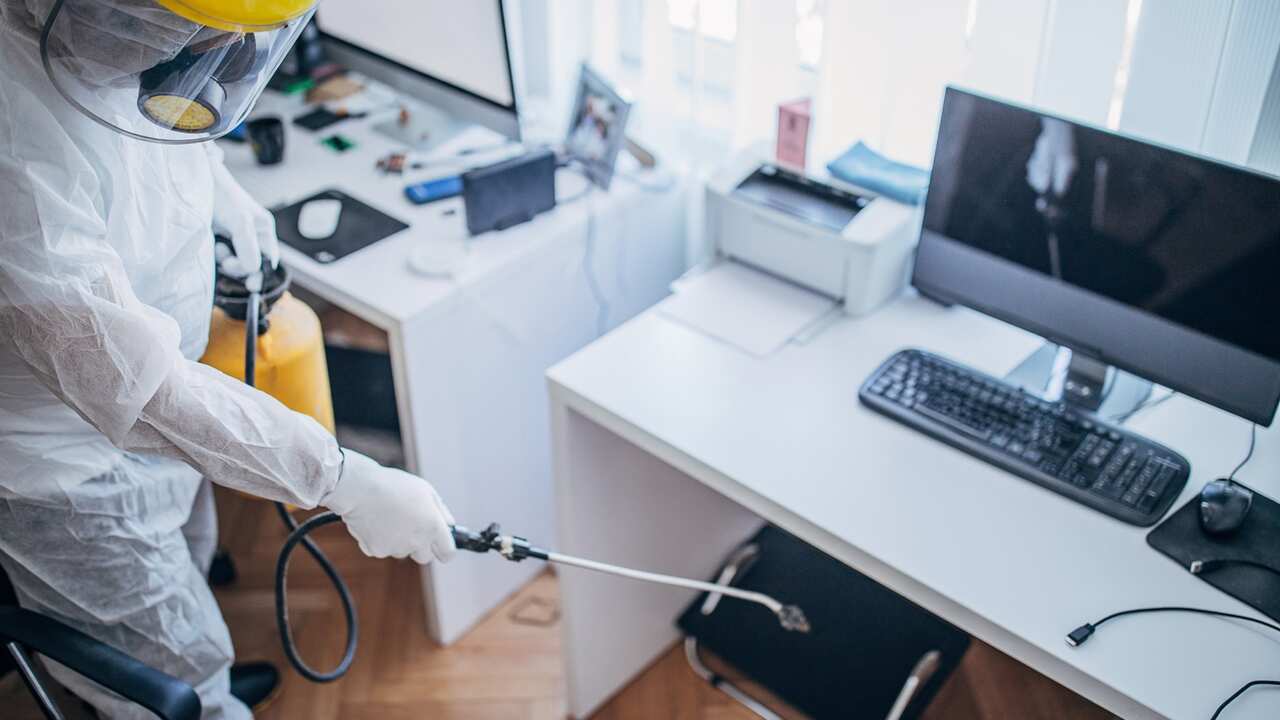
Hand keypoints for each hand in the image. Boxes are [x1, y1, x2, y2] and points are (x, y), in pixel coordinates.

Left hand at [210, 161, 279, 277]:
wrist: (193, 179)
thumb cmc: (220, 195)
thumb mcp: (240, 220)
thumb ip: (249, 246)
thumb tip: (254, 269)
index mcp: (263, 229)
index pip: (268, 260)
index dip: (260, 274)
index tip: (250, 286)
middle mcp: (251, 235)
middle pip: (251, 264)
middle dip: (239, 266)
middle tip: (226, 261)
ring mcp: (233, 237)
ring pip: (235, 261)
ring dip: (225, 259)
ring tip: (216, 245)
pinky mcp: (217, 238)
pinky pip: (221, 257)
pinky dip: (215, 256)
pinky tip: (211, 244)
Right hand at [321, 449, 456, 563]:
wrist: (359, 488)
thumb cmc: (393, 485)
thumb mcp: (425, 490)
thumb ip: (441, 511)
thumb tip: (449, 526)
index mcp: (432, 526)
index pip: (447, 553)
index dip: (444, 549)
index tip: (440, 545)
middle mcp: (416, 541)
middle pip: (425, 556)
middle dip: (421, 546)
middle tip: (411, 526)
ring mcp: (396, 548)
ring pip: (402, 551)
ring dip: (399, 541)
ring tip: (390, 517)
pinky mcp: (376, 551)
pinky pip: (383, 550)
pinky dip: (380, 540)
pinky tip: (376, 521)